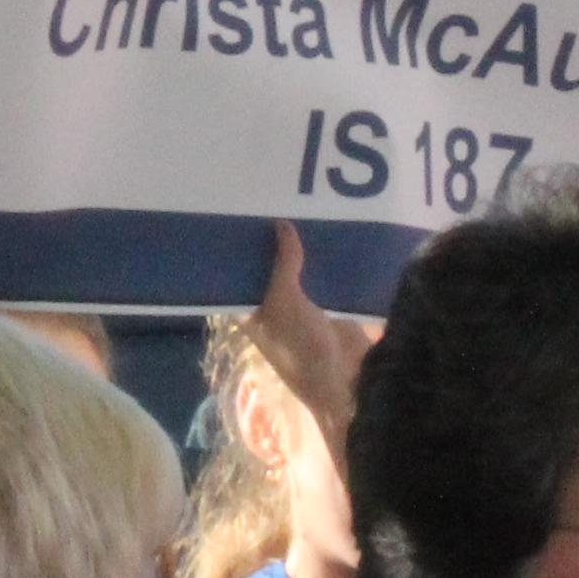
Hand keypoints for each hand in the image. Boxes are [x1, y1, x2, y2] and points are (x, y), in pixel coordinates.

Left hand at [250, 223, 373, 418]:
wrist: (346, 377)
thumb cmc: (301, 346)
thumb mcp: (284, 301)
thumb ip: (283, 263)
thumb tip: (282, 225)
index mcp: (252, 311)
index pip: (237, 277)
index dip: (234, 253)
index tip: (233, 217)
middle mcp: (273, 306)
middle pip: (268, 269)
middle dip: (270, 243)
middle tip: (268, 200)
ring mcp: (303, 305)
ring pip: (298, 269)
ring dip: (301, 247)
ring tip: (298, 205)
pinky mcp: (330, 304)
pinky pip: (325, 275)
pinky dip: (326, 257)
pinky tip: (328, 227)